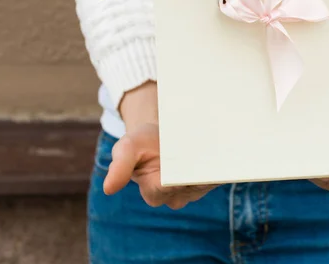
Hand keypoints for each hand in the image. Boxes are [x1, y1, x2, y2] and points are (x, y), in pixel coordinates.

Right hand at [103, 82, 217, 208]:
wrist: (162, 134)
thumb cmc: (143, 142)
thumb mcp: (127, 147)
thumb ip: (119, 166)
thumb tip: (108, 188)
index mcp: (154, 191)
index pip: (166, 188)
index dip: (173, 175)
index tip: (176, 161)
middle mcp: (176, 195)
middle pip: (189, 185)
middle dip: (194, 168)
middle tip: (199, 150)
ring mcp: (195, 189)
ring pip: (206, 181)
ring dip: (209, 164)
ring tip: (210, 145)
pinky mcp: (209, 180)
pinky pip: (217, 175)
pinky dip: (219, 163)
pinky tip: (220, 149)